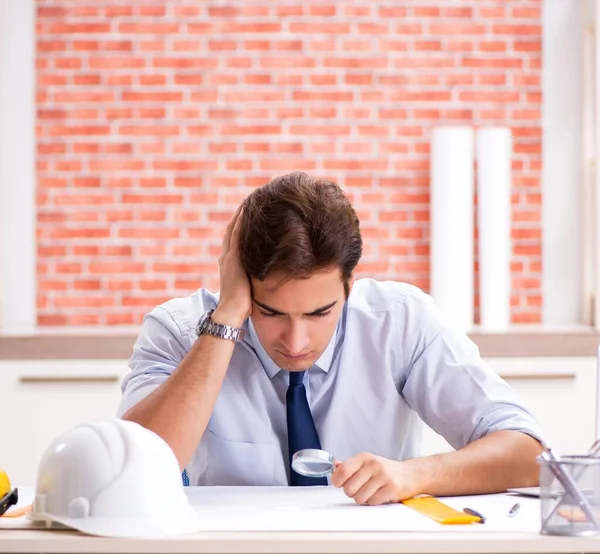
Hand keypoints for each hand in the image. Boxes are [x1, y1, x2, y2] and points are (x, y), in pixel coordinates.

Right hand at [214, 204, 251, 326]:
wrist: (231, 311)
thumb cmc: (241, 306)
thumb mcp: (248, 288)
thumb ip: (253, 279)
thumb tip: (267, 279)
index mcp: (229, 264)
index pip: (234, 241)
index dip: (239, 227)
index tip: (247, 215)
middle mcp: (226, 258)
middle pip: (232, 231)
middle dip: (239, 216)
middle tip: (248, 201)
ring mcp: (229, 257)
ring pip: (233, 229)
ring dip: (240, 214)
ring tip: (249, 200)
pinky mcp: (234, 259)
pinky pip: (237, 235)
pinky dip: (241, 221)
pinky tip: (247, 210)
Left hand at [331, 453, 420, 505]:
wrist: (410, 474)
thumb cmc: (384, 469)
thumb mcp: (366, 462)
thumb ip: (348, 465)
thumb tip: (333, 466)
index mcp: (363, 457)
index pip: (342, 471)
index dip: (337, 481)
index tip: (339, 483)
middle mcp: (373, 464)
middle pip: (349, 488)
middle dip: (351, 492)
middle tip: (359, 488)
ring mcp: (383, 476)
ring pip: (360, 498)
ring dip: (363, 498)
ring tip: (371, 491)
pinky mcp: (392, 488)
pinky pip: (372, 502)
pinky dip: (374, 502)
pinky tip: (379, 494)